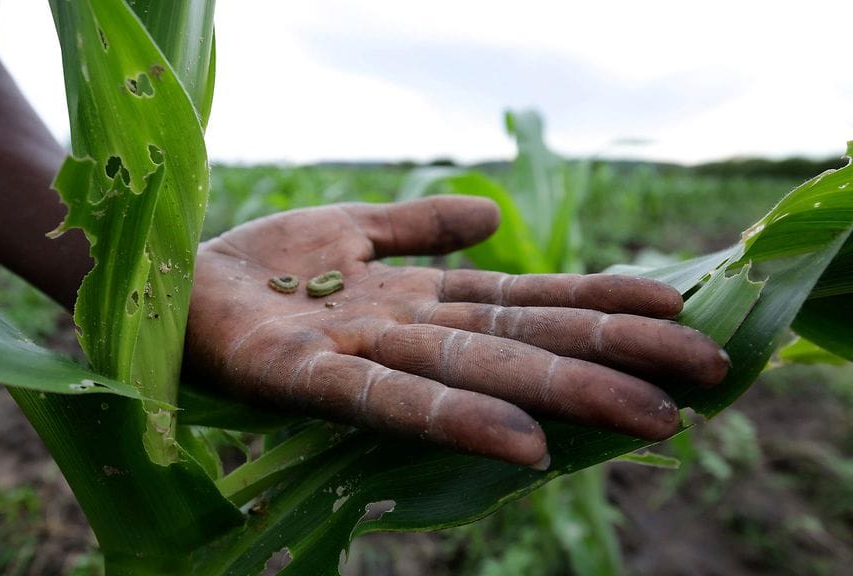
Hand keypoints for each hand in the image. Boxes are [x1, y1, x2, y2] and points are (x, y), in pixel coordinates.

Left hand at [185, 196, 728, 467]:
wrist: (162, 280)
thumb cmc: (257, 265)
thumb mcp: (349, 228)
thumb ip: (419, 224)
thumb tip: (494, 217)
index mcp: (417, 298)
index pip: (525, 299)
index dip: (599, 305)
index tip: (680, 309)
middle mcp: (403, 332)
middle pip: (522, 339)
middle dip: (614, 356)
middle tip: (708, 374)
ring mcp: (358, 358)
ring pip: (476, 369)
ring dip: (563, 392)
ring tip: (648, 415)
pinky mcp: (300, 375)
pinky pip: (387, 398)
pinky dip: (456, 416)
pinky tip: (521, 440)